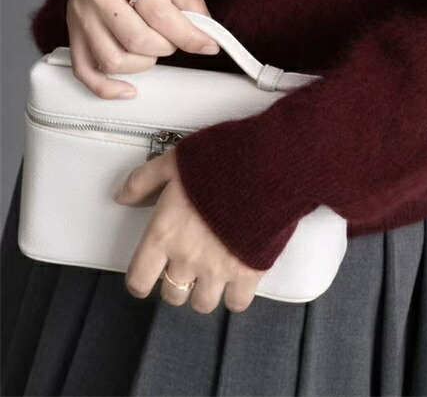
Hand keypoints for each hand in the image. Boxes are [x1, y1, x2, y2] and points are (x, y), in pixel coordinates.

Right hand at [67, 0, 219, 98]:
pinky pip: (84, 71)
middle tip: (175, 37)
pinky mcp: (72, 33)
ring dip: (144, 63)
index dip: (187, 34)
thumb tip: (204, 29)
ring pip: (113, 60)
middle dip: (167, 46)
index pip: (158, 12)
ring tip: (154, 46)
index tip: (207, 45)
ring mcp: (78, 14)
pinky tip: (128, 89)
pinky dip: (107, 88)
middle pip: (136, 39)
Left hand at [113, 149, 264, 312]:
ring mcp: (218, 269)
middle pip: (172, 294)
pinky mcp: (248, 273)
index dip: (142, 280)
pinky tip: (236, 278)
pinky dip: (235, 295)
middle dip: (177, 282)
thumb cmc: (221, 162)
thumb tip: (121, 195)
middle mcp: (187, 258)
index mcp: (164, 233)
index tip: (148, 275)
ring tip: (211, 273)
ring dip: (204, 291)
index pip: (139, 279)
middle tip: (187, 264)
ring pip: (202, 304)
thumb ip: (143, 180)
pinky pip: (236, 303)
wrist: (266, 167)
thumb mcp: (173, 161)